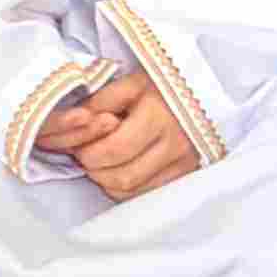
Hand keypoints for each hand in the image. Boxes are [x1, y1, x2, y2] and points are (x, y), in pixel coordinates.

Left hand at [39, 70, 201, 201]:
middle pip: (124, 176)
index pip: (115, 150)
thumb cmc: (159, 85)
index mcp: (158, 115)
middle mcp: (175, 143)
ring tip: (100, 162)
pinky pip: (148, 192)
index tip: (77, 145)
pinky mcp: (187, 172)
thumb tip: (76, 123)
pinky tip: (118, 169)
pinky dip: (126, 187)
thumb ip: (100, 103)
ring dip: (108, 181)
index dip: (88, 153)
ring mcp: (184, 162)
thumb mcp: (128, 83)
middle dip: (94, 170)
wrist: (199, 92)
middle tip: (85, 156)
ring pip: (135, 190)